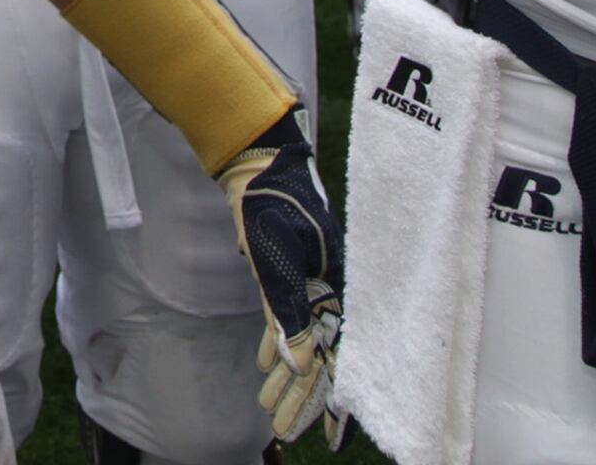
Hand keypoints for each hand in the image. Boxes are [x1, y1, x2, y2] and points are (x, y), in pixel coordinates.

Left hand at [217, 113, 343, 440]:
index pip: (336, 354)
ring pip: (300, 340)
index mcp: (335, 287)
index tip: (327, 430)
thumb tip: (296, 362)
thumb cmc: (272, 205)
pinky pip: (285, 318)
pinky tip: (266, 364)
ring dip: (285, 375)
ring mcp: (308, 281)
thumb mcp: (277, 261)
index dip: (331, 393)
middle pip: (317, 354)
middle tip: (283, 428)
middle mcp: (326, 289)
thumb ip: (287, 312)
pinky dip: (277, 343)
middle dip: (300, 395)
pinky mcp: (287, 273)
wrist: (258, 165)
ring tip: (269, 406)